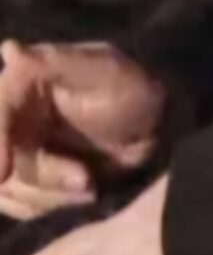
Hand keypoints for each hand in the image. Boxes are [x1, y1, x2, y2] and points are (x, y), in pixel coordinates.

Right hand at [0, 45, 165, 223]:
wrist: (154, 125)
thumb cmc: (130, 89)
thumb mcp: (102, 70)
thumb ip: (56, 62)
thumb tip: (10, 50)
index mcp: (17, 85)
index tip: (3, 175)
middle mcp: (7, 119)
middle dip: (40, 177)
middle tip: (84, 178)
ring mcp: (11, 150)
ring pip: (6, 189)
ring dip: (49, 194)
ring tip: (92, 182)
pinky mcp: (23, 177)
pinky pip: (18, 204)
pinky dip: (48, 204)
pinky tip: (83, 189)